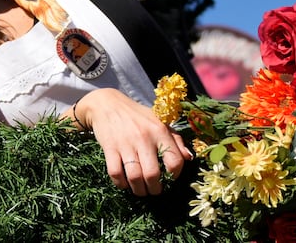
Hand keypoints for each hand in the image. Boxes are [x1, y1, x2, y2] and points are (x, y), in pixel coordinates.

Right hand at [74, 88, 191, 195]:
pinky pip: (115, 172)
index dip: (174, 175)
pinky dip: (120, 183)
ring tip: (140, 191)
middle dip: (155, 189)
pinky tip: (124, 183)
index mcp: (159, 131)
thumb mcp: (159, 121)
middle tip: (154, 190)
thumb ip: (176, 139)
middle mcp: (144, 137)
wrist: (107, 104)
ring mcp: (125, 143)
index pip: (175, 161)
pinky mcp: (109, 147)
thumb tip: (189, 158)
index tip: (169, 179)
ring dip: (139, 190)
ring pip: (134, 176)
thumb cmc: (137, 116)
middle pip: (153, 174)